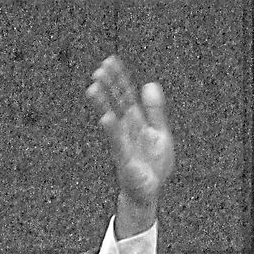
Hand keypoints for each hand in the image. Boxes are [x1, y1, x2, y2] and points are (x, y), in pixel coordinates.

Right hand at [86, 56, 172, 236]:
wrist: (149, 192)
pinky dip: (113, 131)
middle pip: (117, 104)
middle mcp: (127, 130)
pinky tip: (106, 119)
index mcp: (136, 122)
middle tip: (98, 69)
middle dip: (108, 87)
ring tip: (93, 89)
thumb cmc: (153, 165)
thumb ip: (155, 111)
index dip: (119, 78)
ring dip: (102, 105)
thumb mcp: (160, 133)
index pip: (126, 95)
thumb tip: (151, 85)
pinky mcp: (125, 160)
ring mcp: (124, 144)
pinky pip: (118, 143)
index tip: (110, 61)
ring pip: (112, 120)